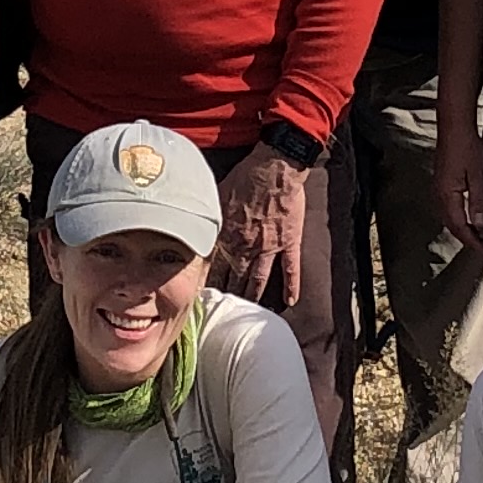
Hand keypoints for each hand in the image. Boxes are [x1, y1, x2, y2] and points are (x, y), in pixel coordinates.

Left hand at [215, 153, 307, 308]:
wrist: (274, 169)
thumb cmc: (244, 177)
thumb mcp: (216, 196)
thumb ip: (207, 215)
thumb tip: (191, 221)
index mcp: (226, 236)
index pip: (213, 266)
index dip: (207, 281)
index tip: (202, 296)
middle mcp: (246, 247)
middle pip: (235, 277)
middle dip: (229, 296)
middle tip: (224, 313)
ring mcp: (269, 247)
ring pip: (260, 278)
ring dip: (254, 296)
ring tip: (249, 312)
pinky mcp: (290, 243)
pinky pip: (291, 269)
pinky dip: (291, 287)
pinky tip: (289, 302)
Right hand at [436, 121, 482, 247]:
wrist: (454, 125)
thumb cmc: (467, 147)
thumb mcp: (478, 176)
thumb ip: (478, 202)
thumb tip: (479, 226)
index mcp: (447, 195)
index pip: (459, 226)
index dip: (472, 241)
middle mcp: (439, 194)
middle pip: (451, 224)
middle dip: (466, 238)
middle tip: (482, 247)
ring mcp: (439, 187)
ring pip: (449, 216)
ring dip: (462, 228)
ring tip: (477, 235)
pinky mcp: (442, 180)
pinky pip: (449, 206)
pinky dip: (458, 216)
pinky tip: (468, 215)